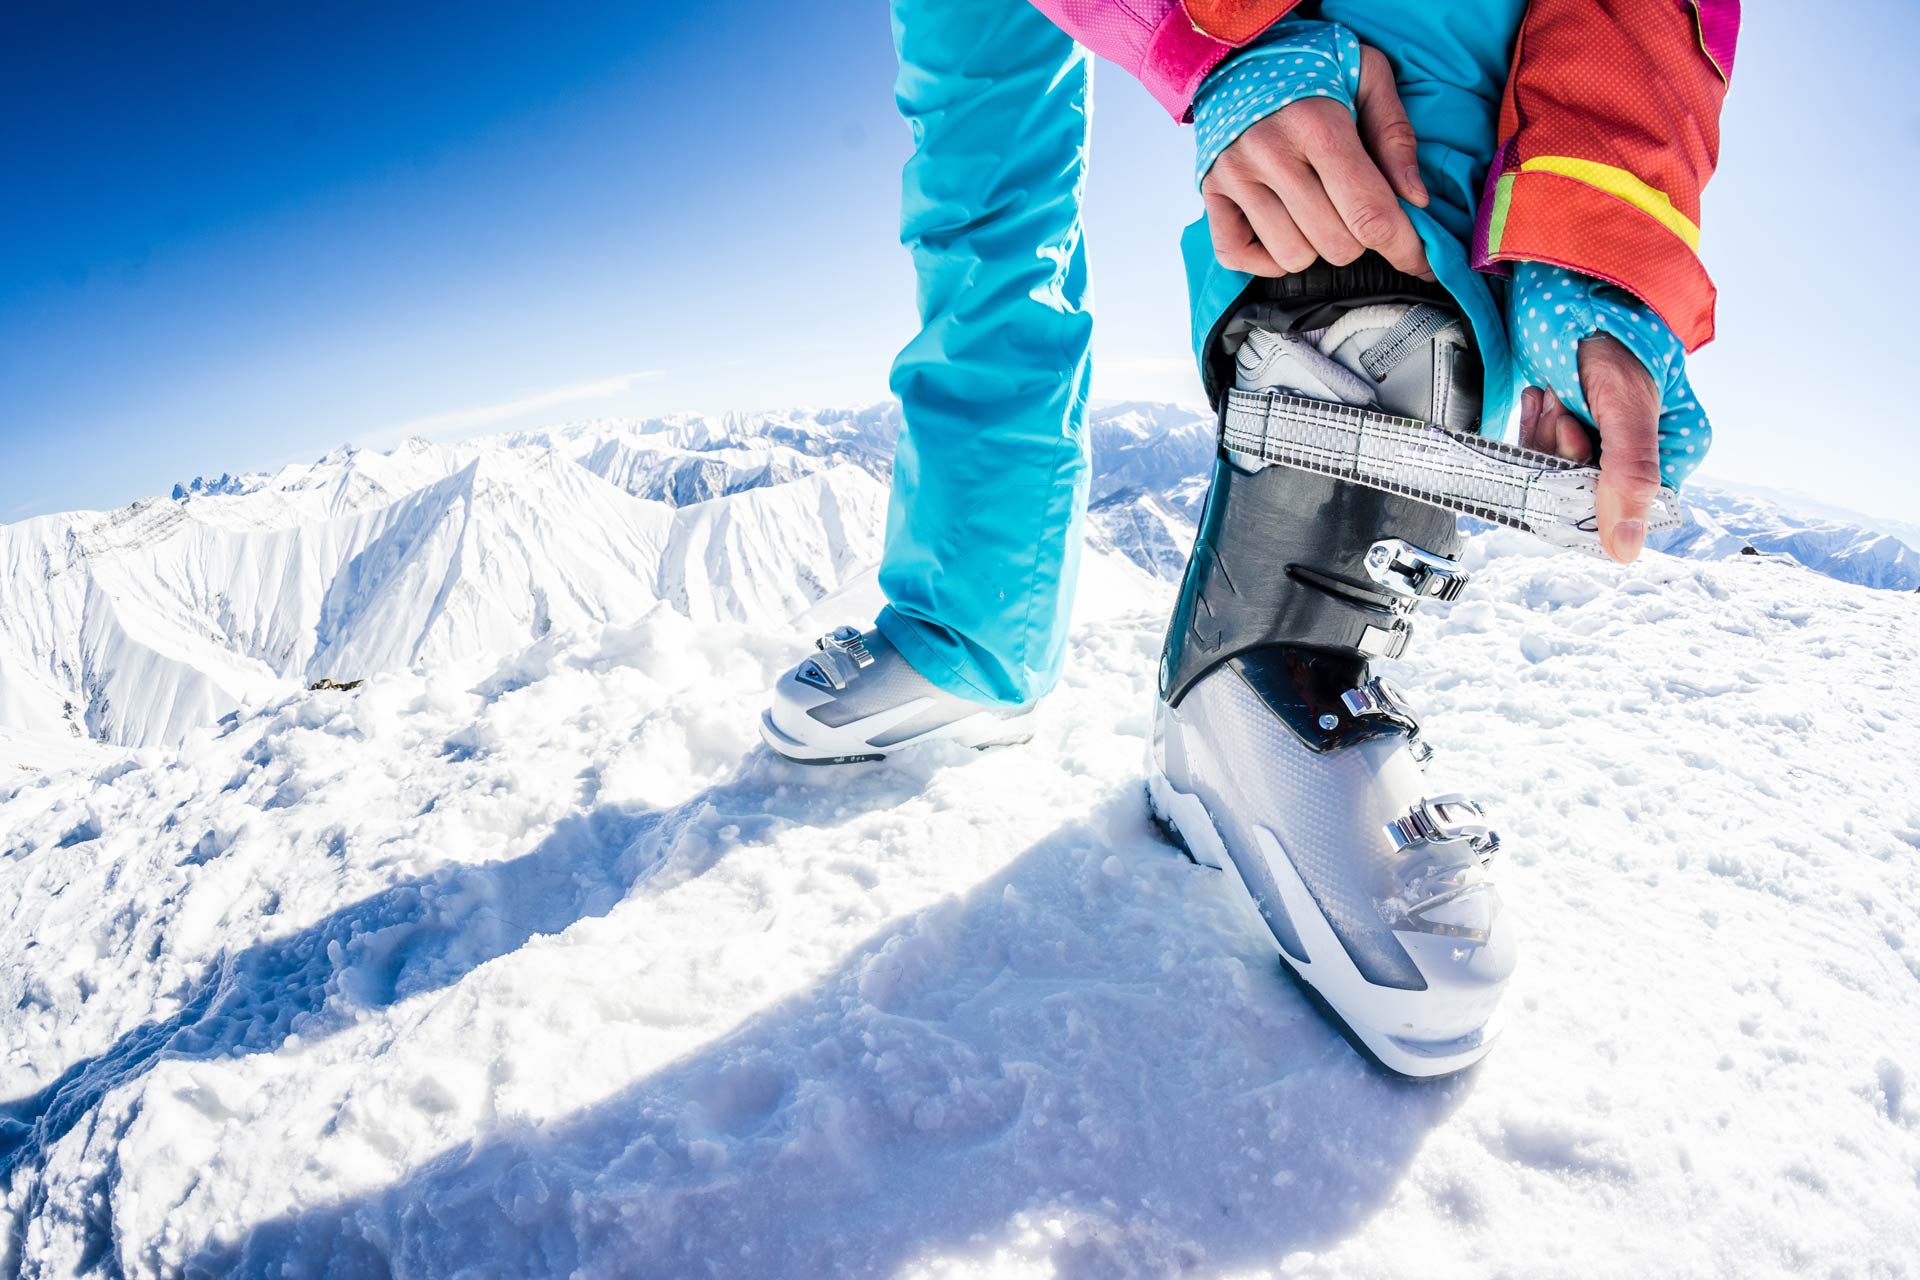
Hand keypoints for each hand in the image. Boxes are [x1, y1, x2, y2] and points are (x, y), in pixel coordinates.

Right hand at [1202, 45, 1431, 280]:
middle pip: (1336, 244)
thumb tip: (1415, 200)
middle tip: (1356, 210)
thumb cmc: (1311, 66)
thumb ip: (1395, 135)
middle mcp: (1270, 155)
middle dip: (1360, 239)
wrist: (1239, 54)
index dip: (1404, 247)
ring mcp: (1234, 177)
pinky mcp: (1210, 193)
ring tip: (1318, 211)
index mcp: (1316, 125)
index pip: (1369, 212)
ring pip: (1294, 257)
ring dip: (1316, 246)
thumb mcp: (1368, 76)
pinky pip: (1239, 257)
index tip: (1422, 262)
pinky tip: (1285, 229)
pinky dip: (1269, 258)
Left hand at [1518, 334, 1663, 563]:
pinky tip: (1540, 396)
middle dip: (1558, 452)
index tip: (1573, 437)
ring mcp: (1601, 439)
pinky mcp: (1568, 425)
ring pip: (1554, 474)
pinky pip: (1540, 452)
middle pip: (1581, 494)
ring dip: (1543, 434)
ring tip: (1552, 393)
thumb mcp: (1625, 404)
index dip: (1585, 487)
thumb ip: (1628, 474)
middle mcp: (1638, 452)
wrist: (1571, 280)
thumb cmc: (1612, 330)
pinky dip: (1533, 425)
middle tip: (1562, 406)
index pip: (1623, 512)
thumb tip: (1625, 551)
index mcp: (1673, 451)